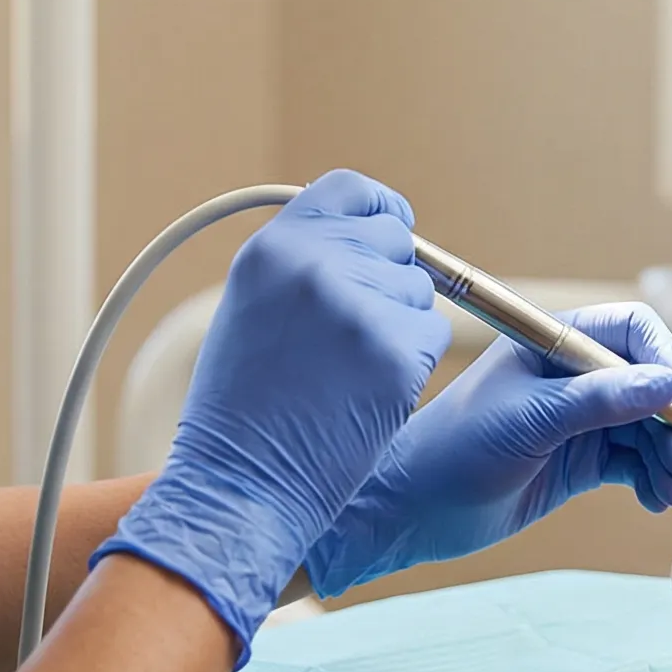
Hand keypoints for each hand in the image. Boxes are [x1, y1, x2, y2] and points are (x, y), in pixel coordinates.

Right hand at [94, 172, 451, 662]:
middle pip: (396, 240)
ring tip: (348, 372)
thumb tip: (373, 230)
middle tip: (352, 335)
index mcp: (273, 246)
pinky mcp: (396, 354)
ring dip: (400, 327)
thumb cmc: (242, 406)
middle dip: (390, 279)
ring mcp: (359, 308)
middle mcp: (315, 265)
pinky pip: (432, 336)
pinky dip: (413, 364)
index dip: (378, 210)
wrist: (239, 484)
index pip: (350, 187)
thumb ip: (304, 259)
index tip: (389, 231)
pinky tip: (368, 394)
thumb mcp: (253, 306)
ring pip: (420, 292)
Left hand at [304, 302, 671, 597]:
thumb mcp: (530, 421)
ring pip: (647, 426)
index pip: (631, 332)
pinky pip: (633, 461)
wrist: (414, 509)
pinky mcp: (579, 460)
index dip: (667, 360)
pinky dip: (652, 477)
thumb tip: (666, 383)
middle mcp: (572, 376)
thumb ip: (599, 401)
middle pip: (649, 383)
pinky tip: (655, 500)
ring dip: (669, 455)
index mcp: (554, 344)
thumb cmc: (456, 449)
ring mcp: (578, 419)